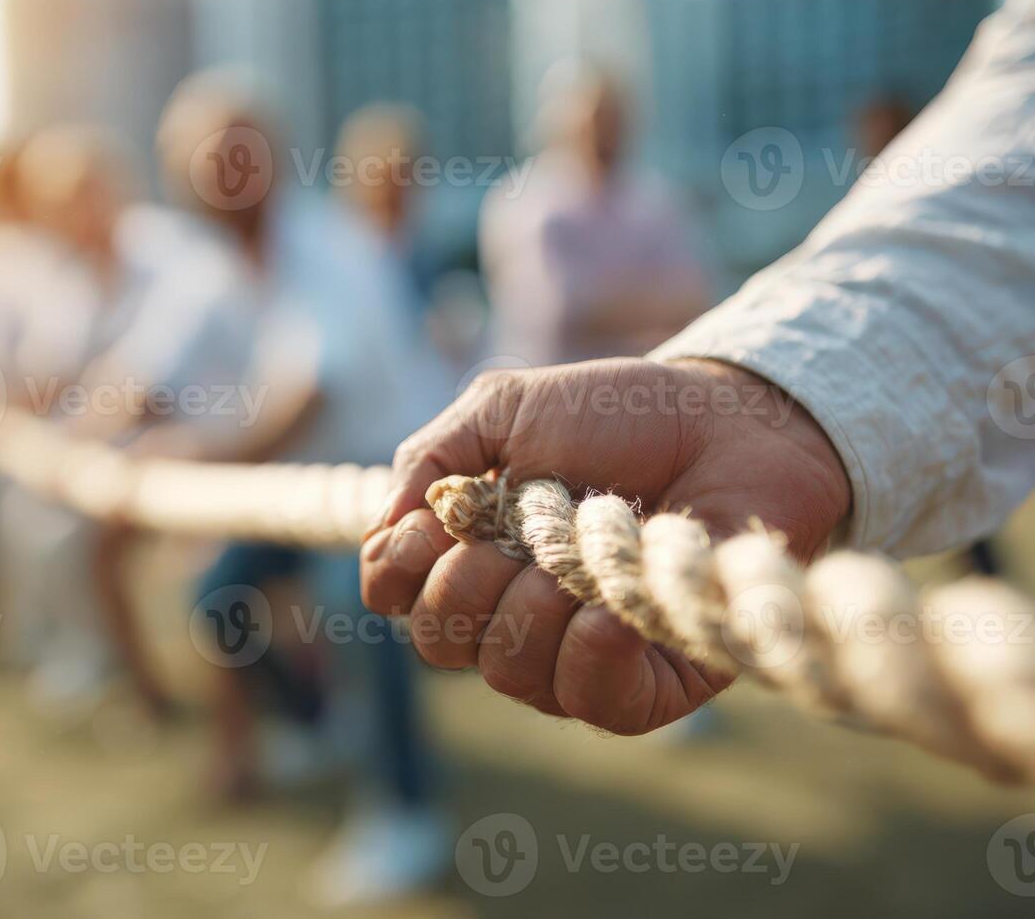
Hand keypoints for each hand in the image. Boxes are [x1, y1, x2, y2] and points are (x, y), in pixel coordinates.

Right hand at [361, 358, 850, 734]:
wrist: (730, 422)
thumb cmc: (617, 413)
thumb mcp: (504, 408)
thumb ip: (431, 457)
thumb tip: (381, 529)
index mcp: (470, 554)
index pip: (394, 598)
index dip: (398, 568)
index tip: (434, 520)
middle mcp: (514, 613)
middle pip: (440, 644)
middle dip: (467, 580)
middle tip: (519, 523)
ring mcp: (577, 652)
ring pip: (509, 674)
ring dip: (534, 604)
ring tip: (579, 550)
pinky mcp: (650, 681)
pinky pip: (590, 703)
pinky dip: (590, 653)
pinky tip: (613, 610)